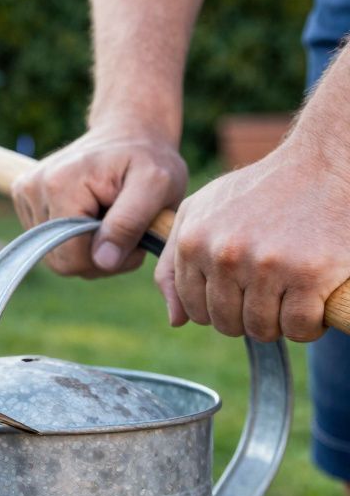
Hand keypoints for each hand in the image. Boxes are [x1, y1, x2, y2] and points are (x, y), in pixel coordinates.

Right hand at [11, 122, 187, 277]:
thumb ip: (129, 223)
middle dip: (96, 258)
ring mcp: (25, 191)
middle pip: (58, 260)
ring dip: (87, 249)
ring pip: (53, 254)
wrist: (129, 131)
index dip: (106, 262)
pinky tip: (93, 216)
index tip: (135, 241)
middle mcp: (33, 187)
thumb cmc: (148, 158)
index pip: (70, 257)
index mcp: (60, 185)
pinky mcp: (24, 195)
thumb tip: (102, 261)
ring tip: (110, 221)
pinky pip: (47, 241)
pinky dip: (74, 238)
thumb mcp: (157, 186)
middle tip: (125, 235)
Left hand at [154, 139, 349, 341]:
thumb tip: (175, 321)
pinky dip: (310, 325)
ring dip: (280, 322)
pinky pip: (300, 327)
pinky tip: (315, 300)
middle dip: (249, 317)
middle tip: (271, 294)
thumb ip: (173, 263)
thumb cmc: (259, 192)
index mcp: (195, 242)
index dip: (221, 308)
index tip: (243, 292)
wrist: (323, 166)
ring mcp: (267, 266)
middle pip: (228, 324)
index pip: (194, 310)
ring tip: (292, 295)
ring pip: (263, 329)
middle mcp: (225, 255)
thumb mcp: (199, 211)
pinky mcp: (308, 274)